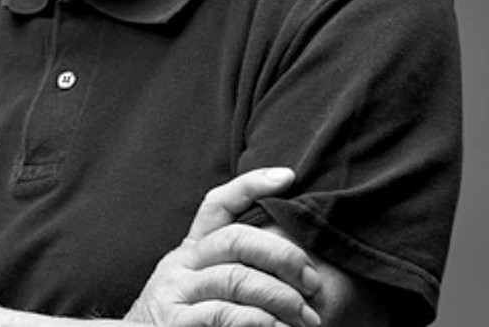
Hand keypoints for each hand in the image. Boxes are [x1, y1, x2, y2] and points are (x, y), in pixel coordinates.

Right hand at [124, 168, 322, 326]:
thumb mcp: (201, 285)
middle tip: (313, 281)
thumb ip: (233, 267)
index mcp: (191, 250)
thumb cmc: (183, 319)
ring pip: (236, 278)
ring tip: (306, 318)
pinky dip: (259, 321)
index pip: (218, 204)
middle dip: (282, 256)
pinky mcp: (176, 321)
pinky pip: (223, 313)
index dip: (251, 185)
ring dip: (280, 297)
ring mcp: (176, 292)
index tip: (288, 176)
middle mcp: (181, 264)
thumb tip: (293, 260)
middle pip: (235, 239)